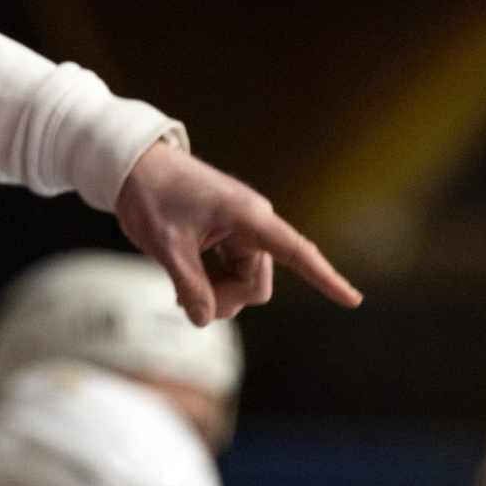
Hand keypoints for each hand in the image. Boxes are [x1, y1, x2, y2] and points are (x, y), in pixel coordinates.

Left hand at [114, 140, 361, 324]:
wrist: (133, 165)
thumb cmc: (151, 194)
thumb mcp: (166, 244)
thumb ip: (189, 284)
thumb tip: (205, 320)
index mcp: (249, 217)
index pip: (297, 252)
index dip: (325, 278)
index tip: (353, 299)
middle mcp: (252, 222)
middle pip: (257, 283)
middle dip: (227, 300)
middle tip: (184, 302)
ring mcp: (240, 229)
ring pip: (244, 281)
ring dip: (217, 295)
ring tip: (178, 290)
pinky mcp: (226, 235)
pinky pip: (231, 272)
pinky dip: (212, 285)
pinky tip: (185, 288)